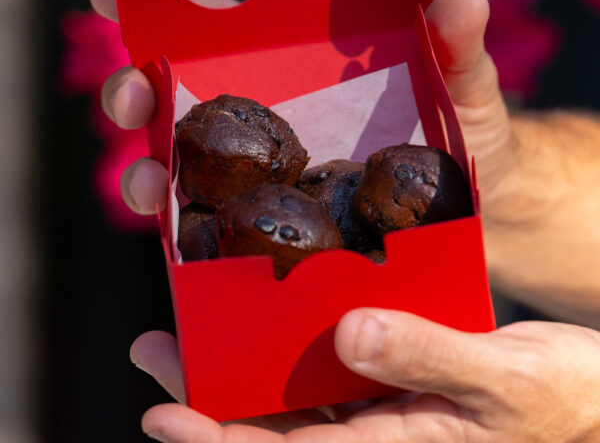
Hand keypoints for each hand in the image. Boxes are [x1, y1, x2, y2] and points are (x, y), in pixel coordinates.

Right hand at [93, 0, 506, 217]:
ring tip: (149, 184)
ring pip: (180, 170)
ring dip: (148, 174)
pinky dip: (184, 241)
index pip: (216, 30)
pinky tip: (178, 253)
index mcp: (298, 75)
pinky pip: (212, 235)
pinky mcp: (265, 236)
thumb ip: (456, 54)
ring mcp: (259, 182)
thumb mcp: (464, 99)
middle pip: (178, 100)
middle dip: (137, 92)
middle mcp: (265, 124)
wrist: (474, 224)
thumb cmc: (466, 148)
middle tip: (131, 95)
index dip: (161, 9)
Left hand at [135, 312, 599, 441]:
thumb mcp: (502, 380)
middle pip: (271, 422)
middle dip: (206, 393)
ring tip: (189, 325)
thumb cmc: (564, 400)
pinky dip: (291, 340)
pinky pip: (329, 364)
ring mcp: (382, 404)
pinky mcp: (395, 373)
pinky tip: (270, 311)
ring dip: (239, 362)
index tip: (160, 420)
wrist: (595, 394)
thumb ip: (428, 357)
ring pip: (291, 391)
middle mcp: (377, 432)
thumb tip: (350, 334)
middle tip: (154, 348)